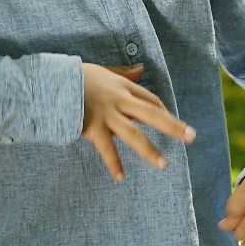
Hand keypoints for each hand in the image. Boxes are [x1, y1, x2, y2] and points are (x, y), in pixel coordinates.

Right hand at [81, 62, 195, 181]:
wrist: (52, 82)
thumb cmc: (77, 77)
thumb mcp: (104, 71)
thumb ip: (123, 72)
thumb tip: (141, 68)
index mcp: (123, 87)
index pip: (151, 100)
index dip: (165, 112)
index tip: (175, 124)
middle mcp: (119, 101)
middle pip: (151, 114)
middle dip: (172, 126)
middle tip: (191, 137)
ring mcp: (107, 115)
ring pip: (133, 134)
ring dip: (149, 150)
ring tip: (163, 164)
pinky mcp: (92, 127)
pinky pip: (106, 148)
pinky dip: (113, 163)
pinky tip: (121, 177)